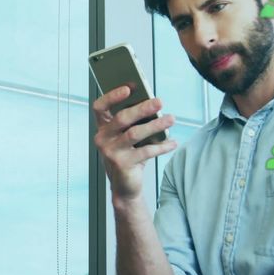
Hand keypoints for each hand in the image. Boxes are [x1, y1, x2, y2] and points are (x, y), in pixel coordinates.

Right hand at [91, 85, 176, 202]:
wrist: (125, 186)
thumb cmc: (129, 155)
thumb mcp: (128, 137)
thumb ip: (135, 122)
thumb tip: (154, 104)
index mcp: (102, 127)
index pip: (100, 107)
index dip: (112, 96)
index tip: (129, 88)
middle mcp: (102, 138)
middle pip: (122, 118)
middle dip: (142, 108)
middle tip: (159, 101)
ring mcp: (110, 152)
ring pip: (134, 133)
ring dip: (156, 125)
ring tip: (171, 118)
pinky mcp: (122, 164)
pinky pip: (145, 151)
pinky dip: (162, 146)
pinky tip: (173, 142)